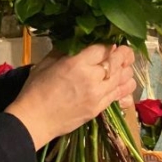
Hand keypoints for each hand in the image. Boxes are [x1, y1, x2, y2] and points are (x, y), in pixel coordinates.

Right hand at [4, 44, 135, 148]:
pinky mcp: (100, 108)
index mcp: (76, 64)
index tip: (108, 42)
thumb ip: (62, 51)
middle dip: (123, 53)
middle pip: (119, 61)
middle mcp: (92, 78)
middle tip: (123, 50)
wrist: (35, 119)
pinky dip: (126, 86)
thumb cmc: (35, 90)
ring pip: (125, 78)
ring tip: (123, 66)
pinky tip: (123, 82)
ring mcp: (99, 95)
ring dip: (126, 69)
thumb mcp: (44, 64)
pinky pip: (121, 94)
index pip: (103, 48)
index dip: (108, 43)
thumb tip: (75, 43)